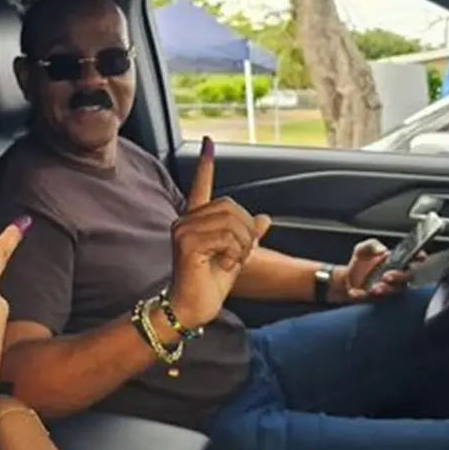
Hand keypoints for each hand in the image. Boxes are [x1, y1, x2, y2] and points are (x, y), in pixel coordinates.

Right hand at [170, 137, 270, 325]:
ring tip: (232, 262)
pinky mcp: (186, 243)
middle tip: (240, 255)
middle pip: (232, 207)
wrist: (194, 307)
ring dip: (242, 245)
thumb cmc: (210, 284)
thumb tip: (265, 218)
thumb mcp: (237, 255)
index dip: (206, 164)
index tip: (208, 142)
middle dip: (246, 232)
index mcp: (196, 221)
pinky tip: (224, 266)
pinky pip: (227, 238)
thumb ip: (248, 236)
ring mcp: (183, 230)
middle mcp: (186, 221)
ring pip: (232, 223)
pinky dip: (235, 254)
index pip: (202, 186)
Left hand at [341, 238, 422, 301]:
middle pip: (409, 277)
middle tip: (387, 275)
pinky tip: (355, 293)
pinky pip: (375, 298)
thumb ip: (372, 245)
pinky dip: (364, 295)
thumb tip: (382, 250)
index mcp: (397, 261)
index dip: (420, 257)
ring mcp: (390, 288)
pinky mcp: (378, 298)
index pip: (414, 258)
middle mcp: (397, 275)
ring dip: (386, 289)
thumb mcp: (362, 249)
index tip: (419, 257)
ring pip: (395, 290)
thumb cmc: (360, 262)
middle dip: (400, 276)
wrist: (346, 279)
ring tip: (375, 287)